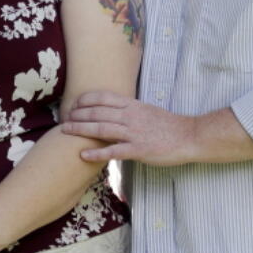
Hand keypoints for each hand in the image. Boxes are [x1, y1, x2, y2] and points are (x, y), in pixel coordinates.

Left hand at [62, 91, 195, 165]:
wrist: (189, 136)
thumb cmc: (168, 125)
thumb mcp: (147, 110)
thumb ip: (129, 109)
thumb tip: (112, 110)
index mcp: (132, 105)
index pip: (103, 97)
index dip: (85, 100)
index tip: (74, 104)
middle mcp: (130, 116)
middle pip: (97, 112)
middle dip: (77, 115)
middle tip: (63, 119)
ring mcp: (134, 133)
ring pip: (101, 129)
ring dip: (81, 130)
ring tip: (66, 131)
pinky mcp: (139, 150)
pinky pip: (114, 151)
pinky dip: (97, 153)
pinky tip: (84, 155)